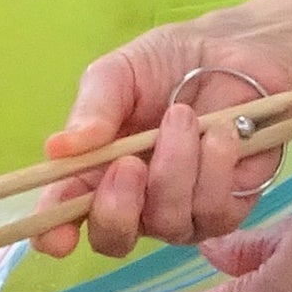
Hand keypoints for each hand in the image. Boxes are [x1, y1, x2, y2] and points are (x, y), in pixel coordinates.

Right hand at [35, 20, 291, 259]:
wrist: (236, 51)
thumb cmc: (169, 64)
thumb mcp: (120, 72)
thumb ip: (93, 107)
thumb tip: (59, 149)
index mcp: (95, 173)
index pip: (65, 218)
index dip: (55, 234)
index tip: (57, 236)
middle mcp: (135, 203)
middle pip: (113, 239)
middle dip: (118, 206)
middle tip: (129, 160)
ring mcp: (181, 212)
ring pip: (168, 221)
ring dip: (175, 166)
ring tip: (185, 115)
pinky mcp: (227, 210)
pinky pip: (214, 212)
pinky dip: (215, 167)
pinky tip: (222, 132)